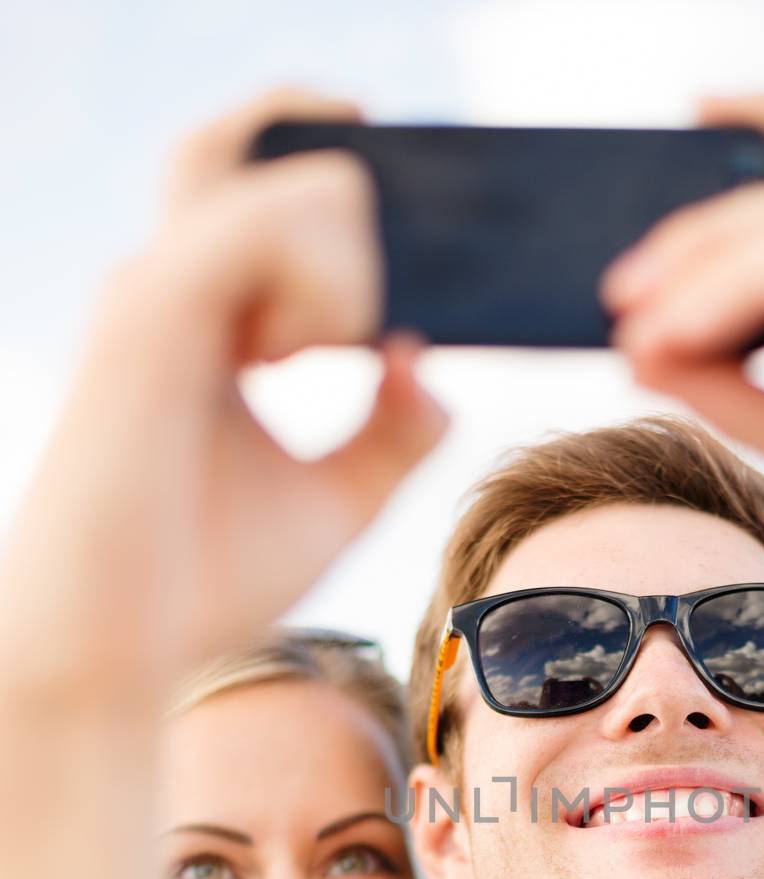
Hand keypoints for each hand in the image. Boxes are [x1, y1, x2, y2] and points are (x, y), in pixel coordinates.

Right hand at [0, 87, 446, 710]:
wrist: (120, 648)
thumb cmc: (206, 578)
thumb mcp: (339, 499)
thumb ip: (395, 429)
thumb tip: (435, 367)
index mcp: (216, 316)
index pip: (272, 183)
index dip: (349, 172)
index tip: (426, 232)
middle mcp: (181, 284)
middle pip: (260, 136)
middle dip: (350, 154)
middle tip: (398, 264)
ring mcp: (163, 290)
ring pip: (286, 180)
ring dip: (350, 258)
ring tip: (334, 352)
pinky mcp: (153, 315)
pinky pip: (260, 228)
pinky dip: (323, 281)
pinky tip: (307, 359)